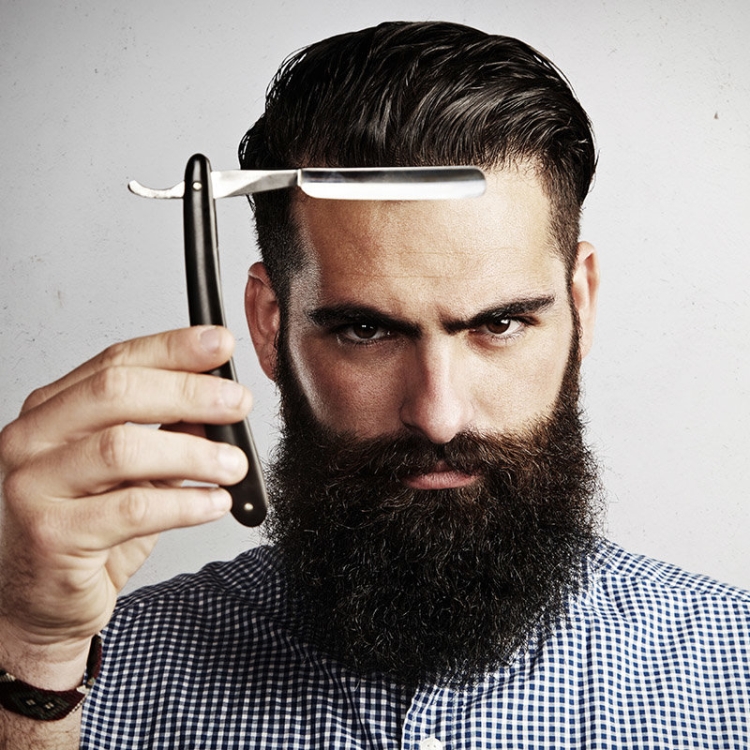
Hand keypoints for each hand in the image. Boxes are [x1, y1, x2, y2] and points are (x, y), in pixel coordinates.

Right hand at [0, 326, 249, 683]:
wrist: (39, 599)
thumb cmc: (86, 528)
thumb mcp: (130, 469)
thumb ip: (165, 430)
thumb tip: (219, 403)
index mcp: (52, 410)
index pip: (116, 360)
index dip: (174, 348)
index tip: (221, 344)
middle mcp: (33, 439)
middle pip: (116, 391)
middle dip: (189, 392)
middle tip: (238, 403)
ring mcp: (34, 485)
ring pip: (122, 447)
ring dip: (193, 452)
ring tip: (233, 465)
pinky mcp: (51, 534)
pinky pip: (132, 509)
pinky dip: (185, 503)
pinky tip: (215, 503)